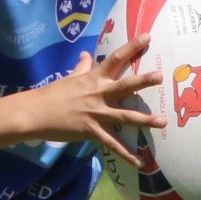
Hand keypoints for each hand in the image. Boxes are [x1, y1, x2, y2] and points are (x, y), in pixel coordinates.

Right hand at [27, 35, 162, 167]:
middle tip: (161, 76)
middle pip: (125, 86)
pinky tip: (140, 163)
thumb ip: (81, 66)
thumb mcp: (69, 77)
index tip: (147, 36)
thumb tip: (85, 54)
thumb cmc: (53, 93)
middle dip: (143, 81)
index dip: (132, 46)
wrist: (36, 113)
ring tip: (164, 122)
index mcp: (94, 77)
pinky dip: (127, 155)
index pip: (115, 58)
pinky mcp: (91, 131)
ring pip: (125, 116)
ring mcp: (96, 113)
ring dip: (145, 120)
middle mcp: (99, 93)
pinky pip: (112, 144)